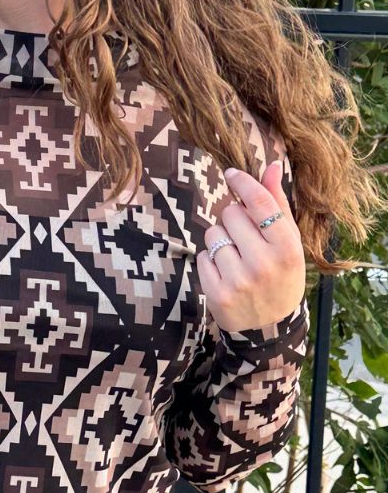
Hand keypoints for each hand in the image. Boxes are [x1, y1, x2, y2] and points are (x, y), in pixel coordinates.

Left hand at [197, 160, 305, 333]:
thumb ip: (278, 204)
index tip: (231, 174)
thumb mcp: (289, 242)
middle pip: (231, 213)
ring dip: (220, 239)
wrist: (270, 327)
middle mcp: (265, 264)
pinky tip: (226, 273)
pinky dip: (210, 260)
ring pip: (213, 233)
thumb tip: (270, 165)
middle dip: (234, 219)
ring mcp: (240, 280)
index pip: (260, 202)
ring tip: (236, 257)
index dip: (243, 182)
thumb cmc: (281, 274)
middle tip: (245, 238)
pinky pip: (202, 256)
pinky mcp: (218, 293)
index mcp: (288, 249)